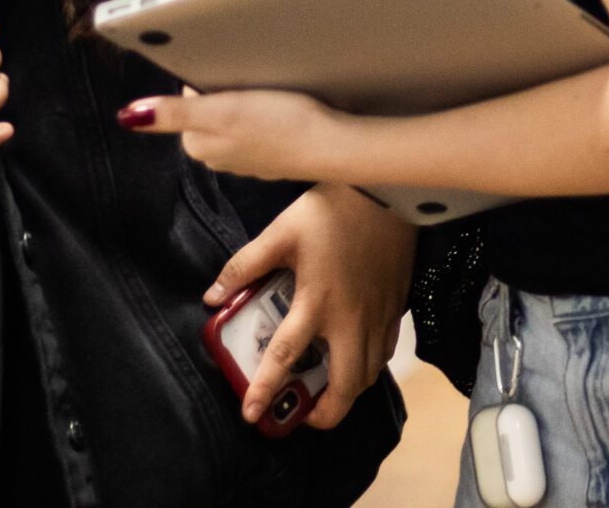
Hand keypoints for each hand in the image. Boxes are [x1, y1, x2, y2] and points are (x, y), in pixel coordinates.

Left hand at [117, 88, 339, 182]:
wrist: (333, 146)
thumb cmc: (281, 126)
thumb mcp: (221, 111)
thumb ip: (174, 113)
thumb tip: (128, 116)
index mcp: (200, 146)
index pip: (188, 100)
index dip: (206, 79)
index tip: (226, 75)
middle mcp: (220, 156)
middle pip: (210, 109)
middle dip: (225, 91)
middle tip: (249, 81)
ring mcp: (248, 158)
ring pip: (236, 119)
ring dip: (247, 103)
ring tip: (269, 93)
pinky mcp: (273, 154)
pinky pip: (260, 129)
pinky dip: (269, 117)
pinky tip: (284, 110)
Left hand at [204, 183, 414, 429]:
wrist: (387, 193)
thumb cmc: (331, 211)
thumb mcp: (280, 232)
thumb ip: (244, 266)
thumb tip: (212, 297)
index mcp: (316, 303)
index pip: (285, 357)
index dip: (266, 389)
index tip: (252, 415)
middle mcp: (349, 321)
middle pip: (344, 387)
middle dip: (324, 414)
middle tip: (304, 415)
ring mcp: (377, 319)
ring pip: (368, 376)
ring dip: (347, 394)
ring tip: (326, 393)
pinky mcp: (395, 310)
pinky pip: (385, 355)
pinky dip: (368, 368)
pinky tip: (355, 360)